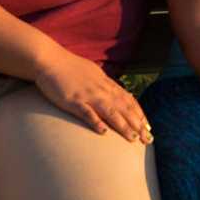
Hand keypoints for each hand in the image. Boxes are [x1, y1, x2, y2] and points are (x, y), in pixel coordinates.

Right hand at [33, 47, 151, 143]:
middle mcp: (101, 90)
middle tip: (148, 139)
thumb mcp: (95, 74)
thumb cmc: (71, 67)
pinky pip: (86, 112)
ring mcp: (88, 95)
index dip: (140, 115)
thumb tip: (121, 93)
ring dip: (122, 125)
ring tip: (133, 138)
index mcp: (107, 84)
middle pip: (124, 108)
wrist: (50, 60)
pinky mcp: (72, 100)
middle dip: (137, 125)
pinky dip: (95, 122)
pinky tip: (103, 132)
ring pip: (110, 112)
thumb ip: (108, 85)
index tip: (149, 128)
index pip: (129, 101)